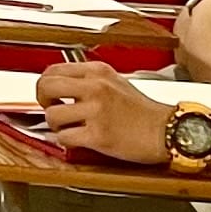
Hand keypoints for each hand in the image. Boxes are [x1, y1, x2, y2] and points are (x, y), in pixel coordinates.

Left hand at [34, 60, 171, 165]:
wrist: (168, 130)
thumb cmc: (144, 111)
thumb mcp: (116, 83)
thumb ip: (89, 81)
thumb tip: (60, 86)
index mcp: (98, 72)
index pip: (53, 69)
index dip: (45, 84)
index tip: (48, 94)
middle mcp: (96, 87)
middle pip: (46, 86)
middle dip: (42, 100)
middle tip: (51, 109)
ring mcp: (97, 110)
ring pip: (52, 114)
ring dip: (56, 125)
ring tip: (69, 128)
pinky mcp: (99, 134)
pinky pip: (65, 137)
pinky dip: (67, 142)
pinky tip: (79, 140)